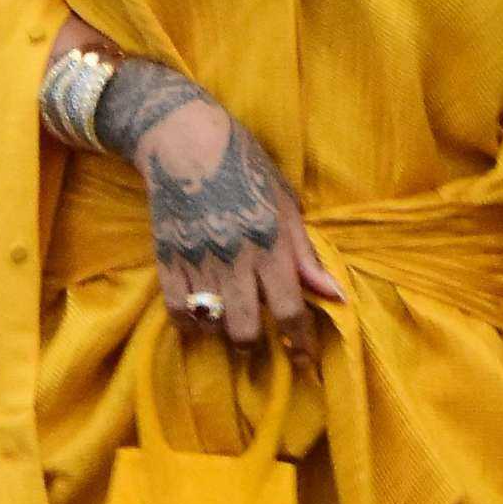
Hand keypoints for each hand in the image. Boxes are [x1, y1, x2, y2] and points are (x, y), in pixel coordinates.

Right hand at [96, 59, 342, 360]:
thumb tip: (335, 295)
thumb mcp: (286, 206)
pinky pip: (176, 310)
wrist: (186, 140)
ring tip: (232, 328)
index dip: (300, 343)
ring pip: (211, 324)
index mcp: (270, 244)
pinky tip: (201, 321)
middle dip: (256, 345)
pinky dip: (189, 324)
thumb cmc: (246, 168)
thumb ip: (306, 255)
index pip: (289, 308)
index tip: (306, 362)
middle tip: (262, 343)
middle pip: (245, 328)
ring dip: (224, 335)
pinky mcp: (167, 257)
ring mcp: (198, 260)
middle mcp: (234, 258)